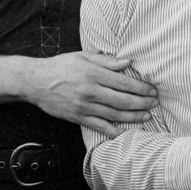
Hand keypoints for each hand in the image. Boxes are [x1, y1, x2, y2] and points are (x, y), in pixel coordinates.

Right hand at [26, 52, 157, 136]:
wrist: (35, 82)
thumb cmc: (60, 66)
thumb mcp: (83, 56)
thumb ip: (106, 60)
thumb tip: (128, 61)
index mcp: (94, 73)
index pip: (124, 82)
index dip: (141, 88)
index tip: (152, 90)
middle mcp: (91, 91)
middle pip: (123, 100)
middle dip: (142, 103)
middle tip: (155, 103)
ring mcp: (85, 106)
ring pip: (114, 114)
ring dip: (133, 117)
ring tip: (147, 116)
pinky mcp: (78, 117)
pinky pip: (99, 126)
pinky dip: (113, 131)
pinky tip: (125, 132)